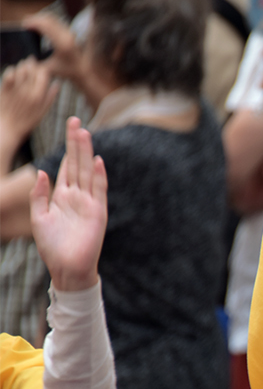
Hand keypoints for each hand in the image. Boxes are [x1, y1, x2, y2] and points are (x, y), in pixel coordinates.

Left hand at [0, 58, 59, 144]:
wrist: (7, 128)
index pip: (43, 74)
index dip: (44, 68)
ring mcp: (15, 89)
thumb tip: (57, 84)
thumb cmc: (26, 122)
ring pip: (20, 69)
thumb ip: (50, 97)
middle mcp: (27, 91)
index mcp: (38, 96)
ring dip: (23, 65)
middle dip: (33, 64)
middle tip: (33, 62)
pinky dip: (12, 70)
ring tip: (24, 65)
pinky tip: (14, 71)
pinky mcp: (5, 89)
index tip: (44, 68)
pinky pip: (9, 74)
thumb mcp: (43, 112)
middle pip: (32, 69)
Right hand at [23, 14, 87, 83]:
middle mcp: (67, 36)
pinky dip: (47, 21)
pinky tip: (41, 26)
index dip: (33, 22)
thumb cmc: (67, 71)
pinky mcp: (71, 33)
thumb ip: (36, 63)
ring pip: (53, 19)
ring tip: (31, 24)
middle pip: (48, 19)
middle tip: (26, 23)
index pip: (45, 26)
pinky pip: (57, 22)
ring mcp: (70, 33)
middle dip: (35, 19)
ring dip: (41, 19)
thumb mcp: (49, 68)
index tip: (24, 25)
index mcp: (62, 43)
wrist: (84, 70)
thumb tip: (26, 57)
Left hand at [30, 117, 107, 290]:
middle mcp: (76, 195)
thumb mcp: (38, 218)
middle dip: (76, 142)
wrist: (67, 268)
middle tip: (75, 120)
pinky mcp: (97, 212)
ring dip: (85, 152)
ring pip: (87, 171)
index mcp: (61, 196)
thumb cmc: (52, 247)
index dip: (66, 148)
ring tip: (84, 132)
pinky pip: (98, 190)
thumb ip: (39, 195)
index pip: (65, 167)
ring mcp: (88, 202)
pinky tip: (97, 161)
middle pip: (76, 163)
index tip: (69, 129)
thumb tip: (41, 172)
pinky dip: (98, 175)